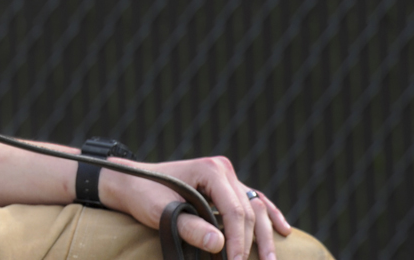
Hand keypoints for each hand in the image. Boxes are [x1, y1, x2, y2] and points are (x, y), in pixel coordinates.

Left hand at [98, 155, 290, 259]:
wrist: (130, 181)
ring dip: (265, 233)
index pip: (234, 210)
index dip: (238, 241)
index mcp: (209, 170)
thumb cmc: (143, 194)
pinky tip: (283, 229)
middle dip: (251, 242)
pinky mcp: (226, 186)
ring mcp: (227, 177)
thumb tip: (220, 244)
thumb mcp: (160, 211)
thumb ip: (190, 227)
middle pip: (247, 210)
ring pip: (255, 206)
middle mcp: (222, 170)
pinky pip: (252, 200)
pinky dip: (268, 214)